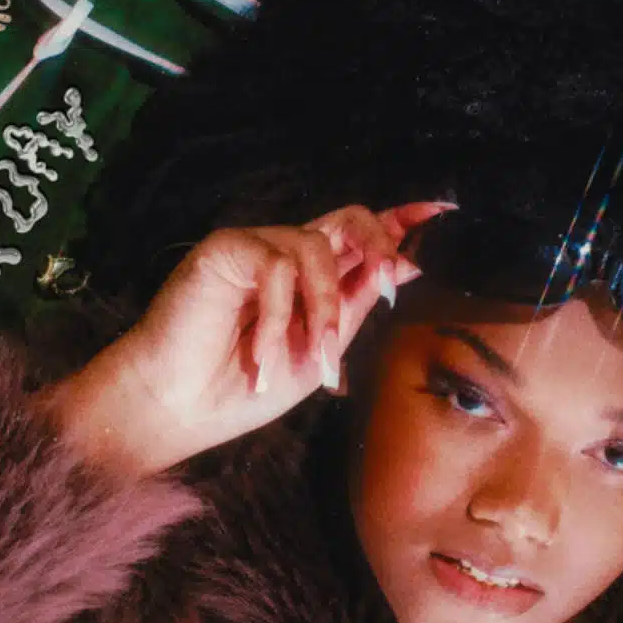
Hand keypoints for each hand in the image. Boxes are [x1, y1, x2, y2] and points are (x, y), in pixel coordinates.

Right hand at [52, 202, 453, 474]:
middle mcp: (285, 254)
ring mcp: (254, 247)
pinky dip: (278, 318)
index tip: (442, 213)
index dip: (400, 219)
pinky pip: (277, 267)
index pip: (359, 237)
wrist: (179, 409)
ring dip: (323, 314)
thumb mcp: (318, 350)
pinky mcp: (226, 248)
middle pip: (349, 216)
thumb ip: (355, 305)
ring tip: (310, 364)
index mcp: (309, 278)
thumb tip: (405, 266)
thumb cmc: (242, 388)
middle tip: (392, 284)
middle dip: (380, 242)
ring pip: (317, 249)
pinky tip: (260, 357)